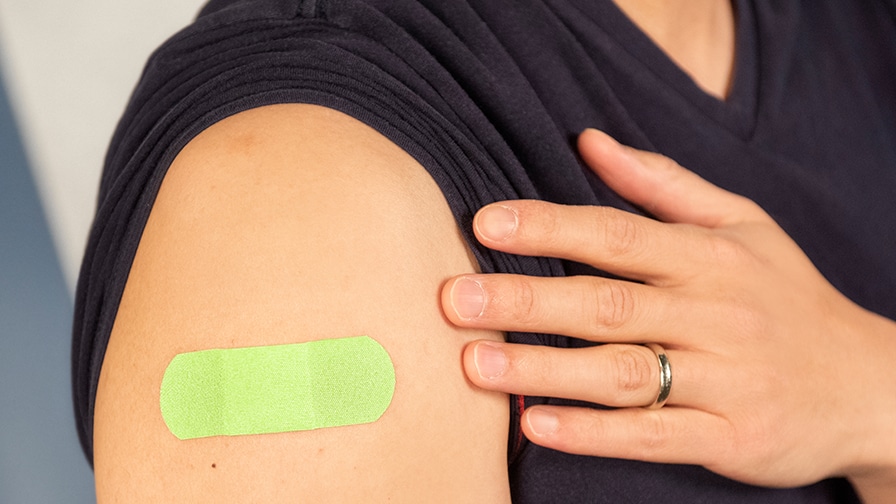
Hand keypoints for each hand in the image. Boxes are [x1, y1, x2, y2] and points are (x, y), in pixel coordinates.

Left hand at [440, 129, 895, 491]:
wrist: (869, 387)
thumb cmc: (789, 298)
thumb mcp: (744, 225)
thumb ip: (665, 185)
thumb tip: (590, 141)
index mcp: (711, 257)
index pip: (618, 233)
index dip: (549, 227)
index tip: (485, 224)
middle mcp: (716, 314)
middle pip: (607, 304)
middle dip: (526, 301)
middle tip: (454, 299)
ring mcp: (725, 380)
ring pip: (623, 372)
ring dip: (544, 369)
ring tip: (476, 364)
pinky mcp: (731, 438)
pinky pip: (652, 437)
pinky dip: (594, 433)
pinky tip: (538, 424)